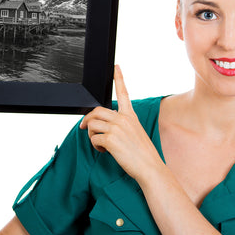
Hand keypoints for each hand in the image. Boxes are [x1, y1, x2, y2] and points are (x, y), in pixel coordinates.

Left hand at [80, 65, 162, 181]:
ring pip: (92, 124)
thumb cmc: (143, 153)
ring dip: (92, 136)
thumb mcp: (135, 132)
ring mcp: (117, 128)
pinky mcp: (111, 139)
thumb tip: (103, 125)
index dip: (118, 78)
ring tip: (102, 145)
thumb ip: (121, 125)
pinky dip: (96, 147)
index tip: (115, 66)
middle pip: (96, 110)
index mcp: (130, 115)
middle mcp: (123, 119)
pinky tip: (106, 151)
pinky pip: (94, 139)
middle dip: (87, 119)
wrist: (150, 167)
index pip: (123, 93)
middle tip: (84, 127)